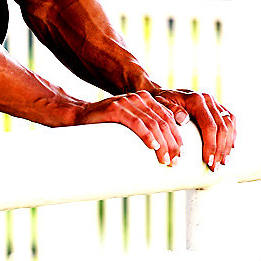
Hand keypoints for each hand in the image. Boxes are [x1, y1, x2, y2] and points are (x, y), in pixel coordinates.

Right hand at [72, 89, 186, 166]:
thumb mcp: (130, 122)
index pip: (168, 118)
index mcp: (146, 99)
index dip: (177, 137)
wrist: (79, 116)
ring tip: (164, 160)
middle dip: (171, 144)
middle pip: (163, 122)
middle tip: (174, 162)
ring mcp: (127, 102)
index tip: (180, 155)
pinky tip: (153, 146)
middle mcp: (139, 98)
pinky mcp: (115, 109)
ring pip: (153, 124)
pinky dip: (147, 135)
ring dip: (162, 144)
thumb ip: (146, 126)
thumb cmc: (106, 124)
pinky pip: (136, 123)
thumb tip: (163, 148)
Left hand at [148, 88, 235, 169]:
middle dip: (220, 150)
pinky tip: (230, 149)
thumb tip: (184, 120)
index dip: (211, 145)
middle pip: (222, 128)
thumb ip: (171, 111)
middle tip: (215, 167)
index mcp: (197, 100)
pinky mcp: (218, 107)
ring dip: (228, 145)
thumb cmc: (161, 102)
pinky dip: (232, 135)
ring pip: (229, 125)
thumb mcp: (161, 105)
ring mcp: (215, 103)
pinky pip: (230, 121)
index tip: (208, 161)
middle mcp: (209, 100)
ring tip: (223, 162)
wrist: (165, 93)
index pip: (210, 126)